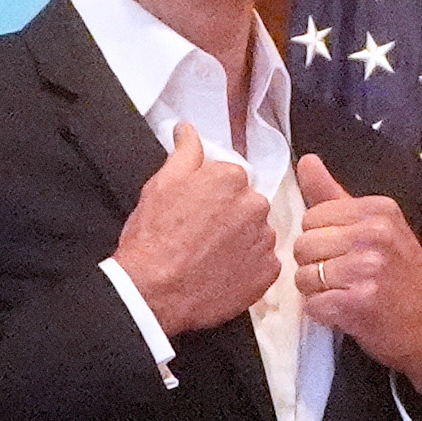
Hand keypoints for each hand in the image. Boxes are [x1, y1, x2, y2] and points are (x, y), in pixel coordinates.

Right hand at [113, 121, 277, 336]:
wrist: (154, 291)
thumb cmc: (153, 237)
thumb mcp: (161, 184)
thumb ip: (184, 152)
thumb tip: (188, 129)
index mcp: (231, 178)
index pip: (231, 179)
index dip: (211, 196)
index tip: (196, 212)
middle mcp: (255, 204)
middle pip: (248, 205)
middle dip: (230, 217)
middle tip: (201, 236)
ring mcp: (264, 240)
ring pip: (257, 234)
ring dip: (240, 242)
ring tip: (210, 258)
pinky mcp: (268, 272)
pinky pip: (263, 264)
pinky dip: (247, 268)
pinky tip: (222, 273)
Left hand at [292, 156, 421, 387]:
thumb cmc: (401, 277)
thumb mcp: (379, 227)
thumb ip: (335, 195)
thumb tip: (305, 160)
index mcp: (379, 209)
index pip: (313, 216)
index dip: (320, 239)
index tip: (345, 253)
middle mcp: (375, 234)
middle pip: (304, 245)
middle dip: (314, 265)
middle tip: (344, 278)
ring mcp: (367, 269)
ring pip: (304, 276)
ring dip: (317, 291)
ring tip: (345, 294)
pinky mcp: (358, 303)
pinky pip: (312, 304)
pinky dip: (323, 313)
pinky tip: (346, 312)